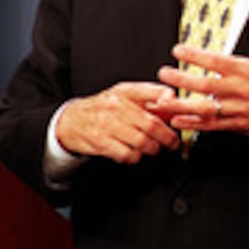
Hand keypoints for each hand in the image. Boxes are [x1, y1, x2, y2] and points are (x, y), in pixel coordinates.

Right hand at [56, 81, 179, 163]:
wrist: (72, 120)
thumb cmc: (104, 107)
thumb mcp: (124, 94)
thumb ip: (148, 96)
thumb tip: (173, 102)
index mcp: (125, 92)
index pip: (150, 92)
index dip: (167, 99)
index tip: (176, 107)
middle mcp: (116, 107)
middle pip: (150, 125)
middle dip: (167, 137)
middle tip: (172, 143)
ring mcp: (108, 125)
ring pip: (141, 142)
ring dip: (152, 148)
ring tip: (154, 148)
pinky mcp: (101, 142)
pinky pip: (126, 154)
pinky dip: (135, 157)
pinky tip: (135, 153)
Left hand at [156, 7, 248, 141]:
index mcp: (247, 71)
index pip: (217, 61)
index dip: (196, 55)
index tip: (178, 49)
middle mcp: (240, 91)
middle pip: (206, 85)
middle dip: (182, 79)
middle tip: (164, 72)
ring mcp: (237, 110)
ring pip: (206, 108)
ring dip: (182, 104)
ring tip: (164, 100)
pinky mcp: (236, 125)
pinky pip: (212, 126)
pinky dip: (194, 124)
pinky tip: (178, 119)